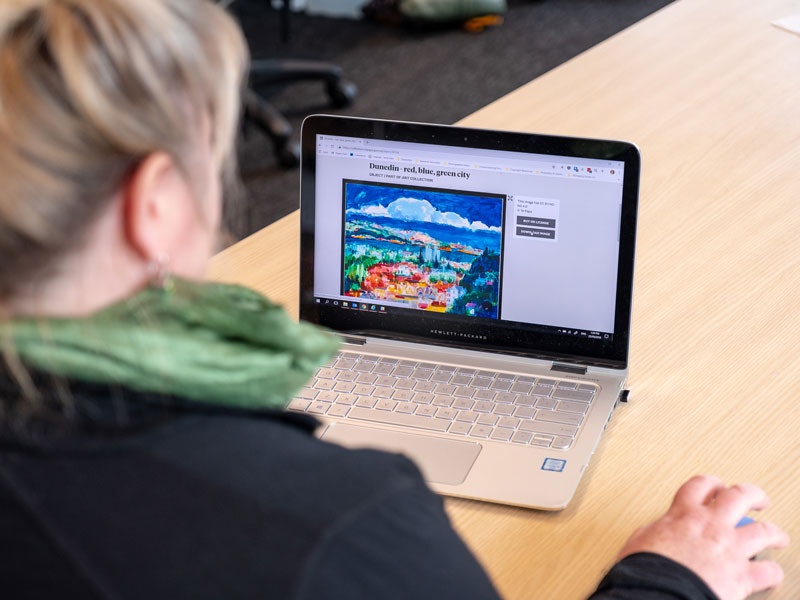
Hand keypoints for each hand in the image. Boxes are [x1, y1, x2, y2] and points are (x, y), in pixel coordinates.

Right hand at [617, 474, 789, 599]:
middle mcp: (711, 525)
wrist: (659, 592)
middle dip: (752, 495)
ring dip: (774, 532)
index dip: (712, 484)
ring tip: (777, 536)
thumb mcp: (640, 540)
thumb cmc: (645, 569)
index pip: (701, 485)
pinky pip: (767, 571)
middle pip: (740, 496)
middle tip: (756, 500)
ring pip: (764, 531)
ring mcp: (730, 548)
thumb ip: (656, 531)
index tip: (716, 488)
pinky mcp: (743, 576)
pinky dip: (772, 572)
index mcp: (683, 514)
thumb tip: (655, 532)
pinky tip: (772, 573)